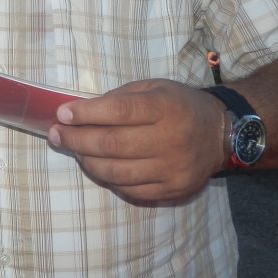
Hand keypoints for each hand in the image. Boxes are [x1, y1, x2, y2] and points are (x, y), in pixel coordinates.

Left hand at [48, 79, 227, 203]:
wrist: (221, 134)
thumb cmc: (178, 105)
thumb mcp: (154, 88)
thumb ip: (119, 98)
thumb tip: (79, 112)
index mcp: (165, 107)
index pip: (119, 111)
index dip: (86, 114)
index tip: (62, 114)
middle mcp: (171, 139)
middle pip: (112, 144)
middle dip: (76, 139)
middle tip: (56, 134)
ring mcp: (172, 169)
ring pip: (116, 172)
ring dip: (87, 161)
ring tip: (74, 150)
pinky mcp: (172, 190)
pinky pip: (129, 190)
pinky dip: (108, 179)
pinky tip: (98, 166)